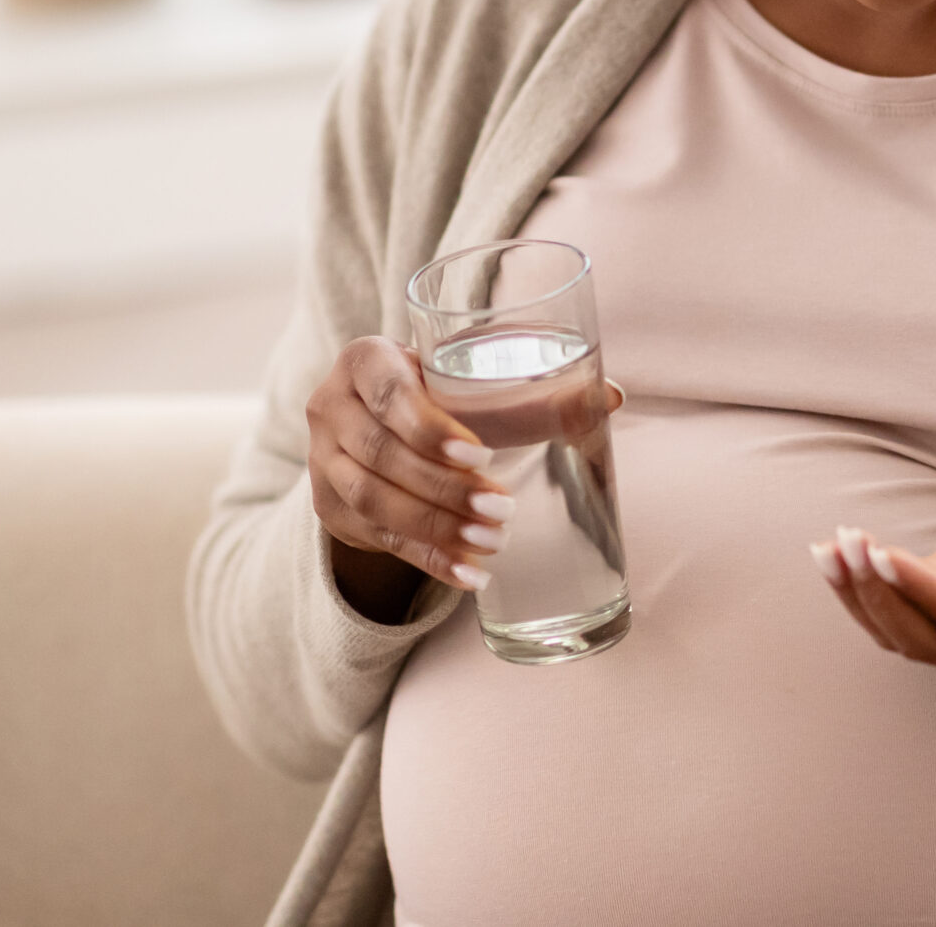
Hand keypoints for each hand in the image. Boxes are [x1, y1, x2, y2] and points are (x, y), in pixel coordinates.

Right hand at [303, 335, 630, 619]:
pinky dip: (428, 559)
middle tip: (503, 509)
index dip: (431, 428)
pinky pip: (379, 540)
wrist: (372, 422)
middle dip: (444, 489)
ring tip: (492, 543)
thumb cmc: (436, 393)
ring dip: (436, 528)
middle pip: (383, 455)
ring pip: (374, 502)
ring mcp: (322, 462)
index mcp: (364, 361)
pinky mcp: (330, 509)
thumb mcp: (467, 383)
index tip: (482, 455)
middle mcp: (330, 407)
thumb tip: (613, 396)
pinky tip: (470, 575)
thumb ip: (535, 393)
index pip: (390, 395)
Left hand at [809, 473, 935, 677]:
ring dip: (862, 595)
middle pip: (931, 636)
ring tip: (831, 547)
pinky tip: (831, 557)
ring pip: (906, 637)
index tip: (889, 558)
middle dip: (885, 589)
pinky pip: (899, 624)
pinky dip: (860, 594)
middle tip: (853, 539)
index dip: (933, 592)